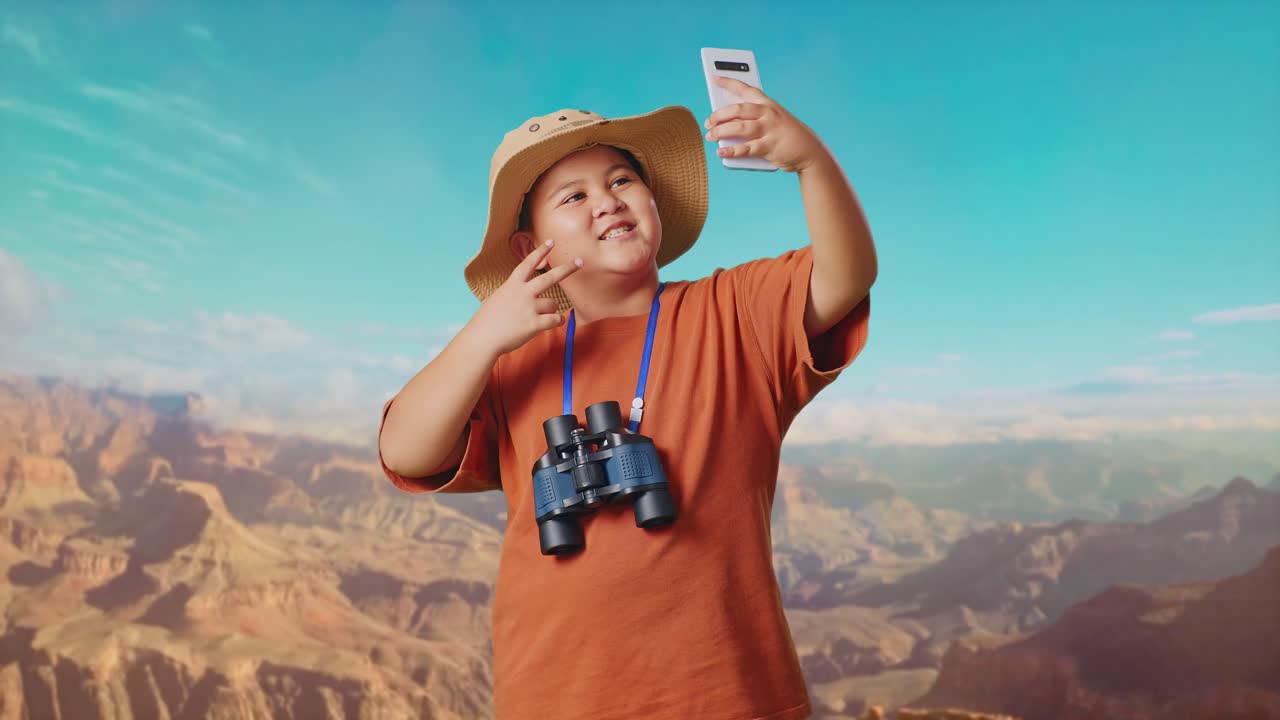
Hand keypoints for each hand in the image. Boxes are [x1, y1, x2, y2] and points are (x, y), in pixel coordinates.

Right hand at [466, 240, 581, 355]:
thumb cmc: (487, 321)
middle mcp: (523, 293)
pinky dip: (558, 321)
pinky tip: (555, 322)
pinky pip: (555, 320)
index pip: (529, 263)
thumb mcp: (498, 298)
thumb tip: (527, 297)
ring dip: (552, 309)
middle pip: (550, 277)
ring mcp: (529, 308)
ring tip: (542, 316)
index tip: (551, 242)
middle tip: (580, 262)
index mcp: (512, 285)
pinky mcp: (535, 324)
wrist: (482, 338)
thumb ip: (513, 294)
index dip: (540, 252)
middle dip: (567, 269)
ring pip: (553, 304)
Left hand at [704, 76, 827, 172]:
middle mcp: (769, 114)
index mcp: (769, 104)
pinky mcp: (770, 147)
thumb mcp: (773, 121)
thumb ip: (753, 120)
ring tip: (711, 136)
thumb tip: (727, 126)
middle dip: (719, 115)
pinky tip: (721, 151)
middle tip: (708, 122)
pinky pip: (746, 149)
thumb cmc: (787, 135)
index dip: (729, 82)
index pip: (746, 89)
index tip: (714, 78)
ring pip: (739, 128)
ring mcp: (770, 130)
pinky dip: (731, 150)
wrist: (810, 152)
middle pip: (738, 110)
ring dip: (721, 132)